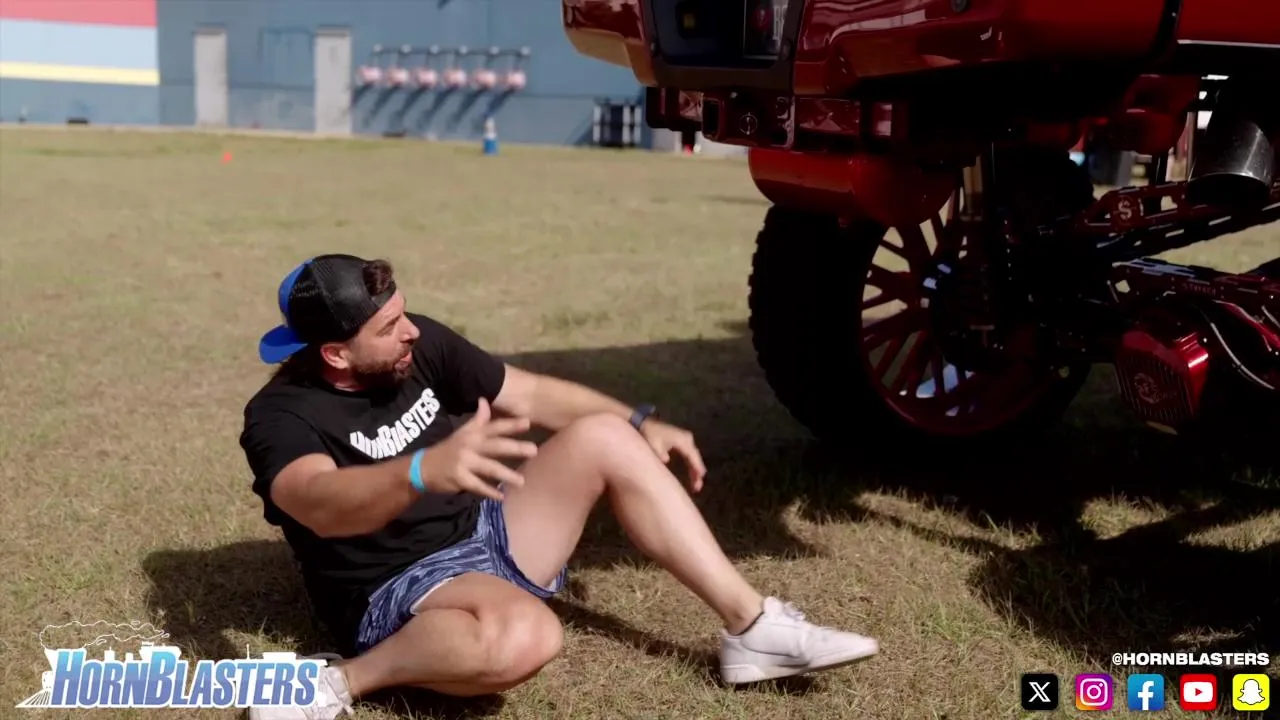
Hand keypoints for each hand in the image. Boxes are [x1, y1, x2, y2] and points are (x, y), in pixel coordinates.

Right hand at [417, 398, 536, 500]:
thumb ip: (478, 419)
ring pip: (489, 468)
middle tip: (533, 450)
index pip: (494, 427)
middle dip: (515, 448)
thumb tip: (484, 400)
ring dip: (506, 475)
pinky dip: (489, 492)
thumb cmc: (448, 449)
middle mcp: (470, 445)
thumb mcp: (462, 432)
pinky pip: (477, 486)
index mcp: (473, 434)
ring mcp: (464, 462)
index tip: (528, 422)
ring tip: (521, 481)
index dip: (511, 424)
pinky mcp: (459, 478)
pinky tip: (501, 496)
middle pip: (495, 446)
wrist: (423, 466)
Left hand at [638, 418, 706, 492]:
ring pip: (693, 457)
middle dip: (697, 472)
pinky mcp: (681, 441)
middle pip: (695, 457)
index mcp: (682, 439)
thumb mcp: (654, 446)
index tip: (700, 479)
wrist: (642, 423)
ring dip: (694, 470)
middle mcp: (687, 438)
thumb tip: (666, 462)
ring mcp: (685, 438)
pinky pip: (689, 455)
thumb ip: (660, 455)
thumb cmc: (648, 434)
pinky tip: (691, 474)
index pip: (692, 456)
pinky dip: (690, 464)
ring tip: (695, 485)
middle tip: (697, 487)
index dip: (696, 468)